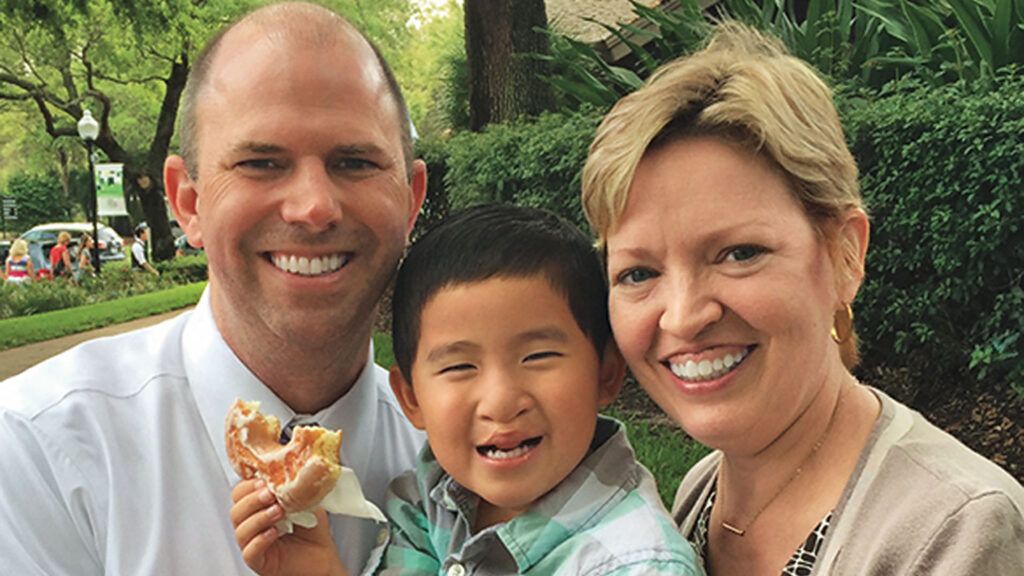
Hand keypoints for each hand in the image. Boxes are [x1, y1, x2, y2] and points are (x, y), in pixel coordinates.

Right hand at [230, 479, 348, 575]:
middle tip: (270, 494)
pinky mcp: (259, 562)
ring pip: (241, 530)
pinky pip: (250, 551)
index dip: (248, 485)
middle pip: (236, 510)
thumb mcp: (306, 500)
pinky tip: (275, 533)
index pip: (240, 493)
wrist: (323, 558)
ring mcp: (253, 544)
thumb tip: (293, 468)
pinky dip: (260, 540)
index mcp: (258, 508)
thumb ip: (296, 486)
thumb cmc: (312, 531)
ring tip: (278, 512)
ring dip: (258, 518)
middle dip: (252, 500)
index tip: (265, 479)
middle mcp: (252, 526)